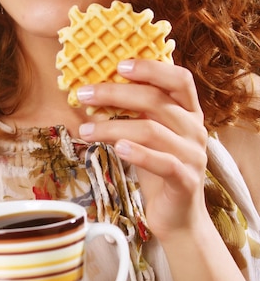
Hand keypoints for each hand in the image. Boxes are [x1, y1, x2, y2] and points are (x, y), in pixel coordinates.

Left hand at [77, 59, 208, 240]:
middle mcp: (195, 129)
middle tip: (84, 94)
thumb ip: (133, 115)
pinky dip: (139, 154)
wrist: (176, 216)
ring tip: (85, 130)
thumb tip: (94, 93)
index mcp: (188, 113)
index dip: (151, 68)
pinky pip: (163, 163)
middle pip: (157, 101)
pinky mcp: (186, 180)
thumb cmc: (157, 170)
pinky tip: (117, 149)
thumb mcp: (146, 137)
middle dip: (116, 94)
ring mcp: (193, 155)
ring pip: (151, 131)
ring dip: (113, 127)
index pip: (179, 79)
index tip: (118, 65)